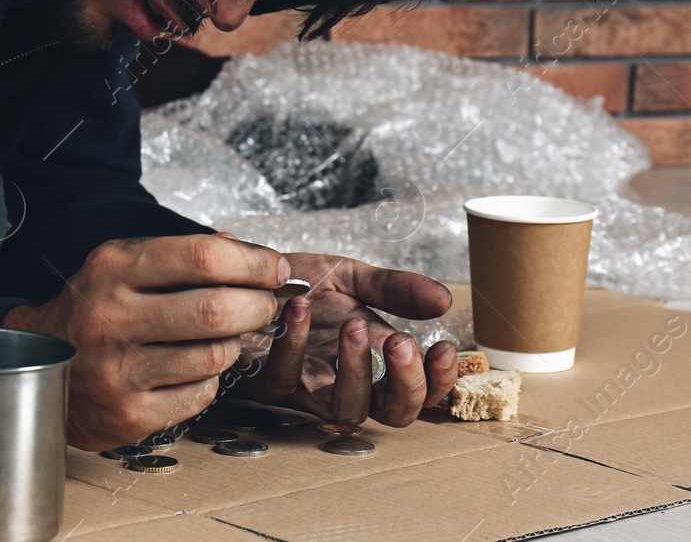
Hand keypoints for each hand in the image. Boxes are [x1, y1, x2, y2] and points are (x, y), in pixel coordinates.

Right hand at [2, 233, 287, 451]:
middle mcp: (111, 318)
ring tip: (225, 335)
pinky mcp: (129, 414)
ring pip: (216, 355)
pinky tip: (194, 366)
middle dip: (258, 305)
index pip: (203, 258)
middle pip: (216, 310)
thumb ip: (185, 255)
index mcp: (113, 269)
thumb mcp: (125, 264)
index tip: (275, 269)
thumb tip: (259, 260)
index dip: (253, 264)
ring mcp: (118, 371)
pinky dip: (210, 378)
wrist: (38, 363)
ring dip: (235, 343)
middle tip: (265, 304)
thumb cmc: (95, 307)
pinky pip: (201, 393)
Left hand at [229, 242, 460, 428]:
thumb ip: (395, 288)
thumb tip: (444, 299)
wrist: (245, 275)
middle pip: (395, 414)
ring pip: (346, 410)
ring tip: (352, 325)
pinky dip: (295, 342)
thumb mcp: (352, 277)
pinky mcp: (269, 381)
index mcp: (375, 354)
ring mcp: (310, 385)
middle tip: (402, 344)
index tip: (445, 346)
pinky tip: (299, 308)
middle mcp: (348, 378)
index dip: (440, 380)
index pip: (422, 388)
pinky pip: (287, 377)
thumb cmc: (298, 284)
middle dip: (407, 384)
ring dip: (356, 370)